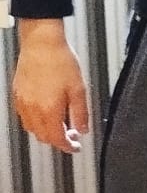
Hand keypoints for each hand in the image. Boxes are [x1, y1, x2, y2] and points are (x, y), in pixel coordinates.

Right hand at [12, 21, 89, 147]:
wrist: (41, 44)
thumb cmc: (61, 62)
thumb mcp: (79, 89)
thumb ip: (80, 113)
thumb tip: (83, 130)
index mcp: (49, 110)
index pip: (56, 139)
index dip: (67, 147)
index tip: (76, 147)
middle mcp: (32, 109)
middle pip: (43, 137)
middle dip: (58, 140)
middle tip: (71, 135)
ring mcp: (22, 102)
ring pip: (32, 128)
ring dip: (46, 131)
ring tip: (60, 123)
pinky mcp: (17, 95)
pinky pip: (24, 117)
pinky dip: (35, 121)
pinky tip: (46, 113)